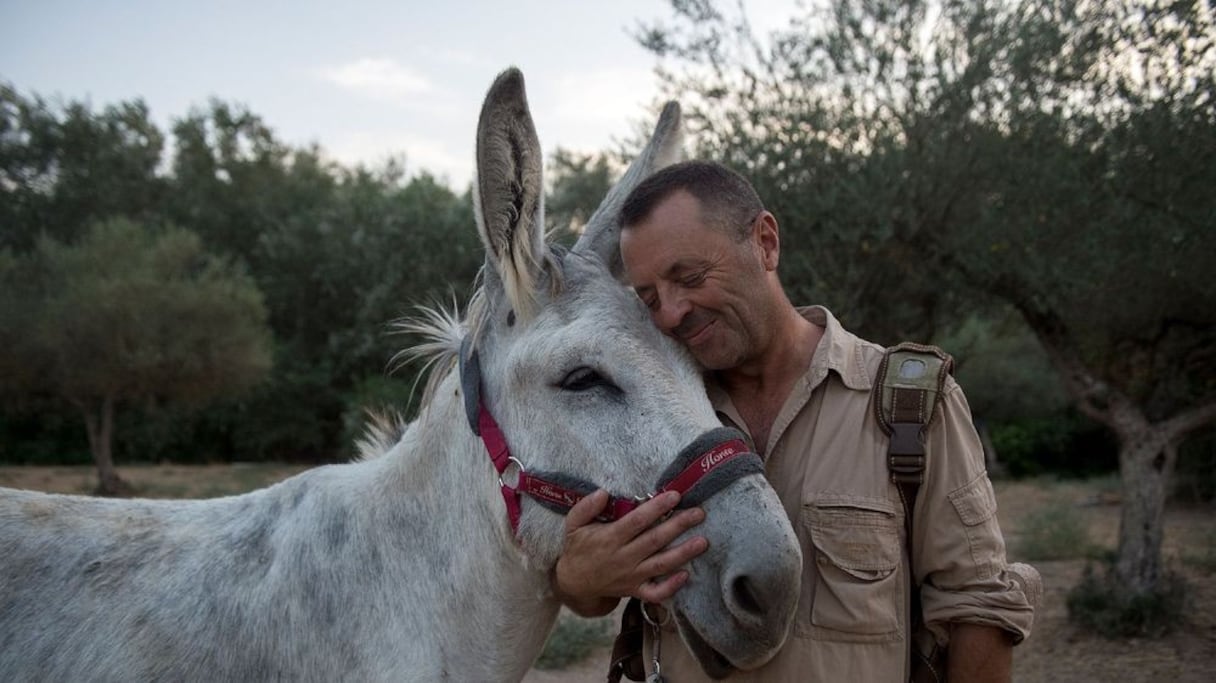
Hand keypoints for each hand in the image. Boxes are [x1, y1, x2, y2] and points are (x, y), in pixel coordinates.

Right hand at [552, 490, 707, 615]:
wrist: (574, 583)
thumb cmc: (578, 548)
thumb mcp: (573, 525)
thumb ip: (585, 507)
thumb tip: (602, 493)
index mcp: (610, 538)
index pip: (637, 521)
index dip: (656, 508)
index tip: (675, 495)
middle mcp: (623, 557)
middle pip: (655, 540)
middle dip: (679, 525)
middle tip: (699, 513)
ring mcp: (631, 576)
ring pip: (661, 565)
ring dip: (683, 553)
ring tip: (703, 542)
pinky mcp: (635, 590)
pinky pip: (655, 593)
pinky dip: (671, 586)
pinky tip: (686, 574)